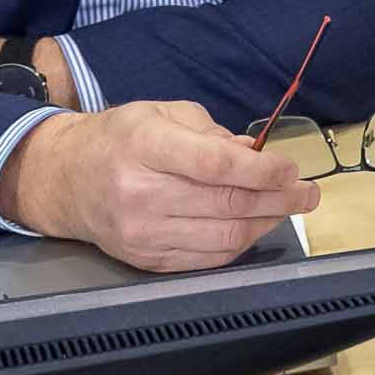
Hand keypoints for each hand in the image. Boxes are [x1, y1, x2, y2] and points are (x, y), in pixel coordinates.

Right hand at [0, 101, 321, 271]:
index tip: (291, 169)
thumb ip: (212, 133)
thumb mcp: (162, 114)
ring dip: (266, 223)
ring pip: (223, 236)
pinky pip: (208, 258)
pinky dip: (240, 243)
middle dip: (278, 199)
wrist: (65, 180)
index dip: (261, 171)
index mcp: (144, 146)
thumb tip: (257, 152)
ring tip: (289, 208)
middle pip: (226, 204)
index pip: (214, 165)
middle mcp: (140, 193)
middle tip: (309, 193)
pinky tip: (256, 226)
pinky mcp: (146, 260)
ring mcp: (142, 233)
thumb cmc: (120, 138)